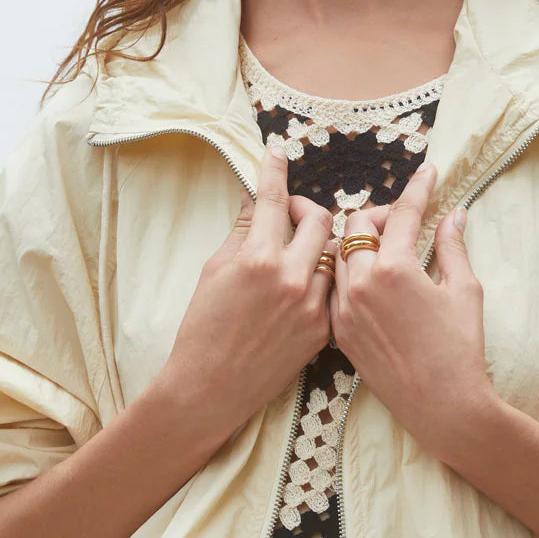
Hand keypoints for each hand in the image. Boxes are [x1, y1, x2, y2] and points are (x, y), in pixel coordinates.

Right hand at [162, 143, 336, 436]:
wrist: (210, 388)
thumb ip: (240, 230)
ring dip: (319, 246)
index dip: (275, 169)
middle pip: (320, 219)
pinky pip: (335, 288)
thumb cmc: (203, 328)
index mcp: (257, 258)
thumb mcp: (214, 271)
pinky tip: (305, 285)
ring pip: (334, 254)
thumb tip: (252, 195)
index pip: (272, 199)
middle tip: (289, 215)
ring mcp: (312, 305)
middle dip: (305, 209)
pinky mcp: (324, 329)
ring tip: (298, 253)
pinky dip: (324, 279)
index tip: (279, 149)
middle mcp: (291, 278)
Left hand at [327, 162, 495, 460]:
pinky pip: (333, 288)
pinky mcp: (337, 331)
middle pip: (356, 223)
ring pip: (338, 254)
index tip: (427, 171)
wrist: (441, 406)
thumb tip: (454, 214)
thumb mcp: (464, 291)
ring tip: (385, 249)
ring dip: (358, 242)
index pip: (404, 213)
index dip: (418, 188)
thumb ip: (454, 247)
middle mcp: (361, 283)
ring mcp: (343, 308)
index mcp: (395, 268)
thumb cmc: (460, 349)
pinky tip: (369, 281)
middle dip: (381, 214)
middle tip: (404, 222)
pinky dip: (348, 275)